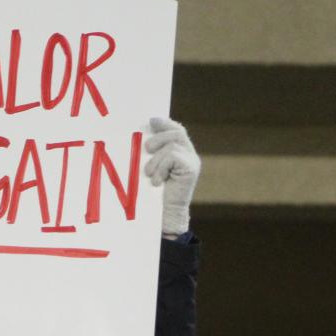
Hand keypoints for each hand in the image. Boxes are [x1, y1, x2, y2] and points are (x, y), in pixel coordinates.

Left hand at [143, 117, 199, 237]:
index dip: (165, 123)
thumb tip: (143, 136)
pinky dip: (161, 168)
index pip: (176, 130)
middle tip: (147, 149)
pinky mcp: (192, 169)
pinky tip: (157, 181)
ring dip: (156, 160)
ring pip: (171, 146)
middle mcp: (189, 154)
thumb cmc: (154, 193)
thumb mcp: (152, 167)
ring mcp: (192, 161)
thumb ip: (153, 153)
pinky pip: (172, 156)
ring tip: (150, 174)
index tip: (152, 121)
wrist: (165, 214)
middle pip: (176, 133)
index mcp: (181, 151)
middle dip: (159, 138)